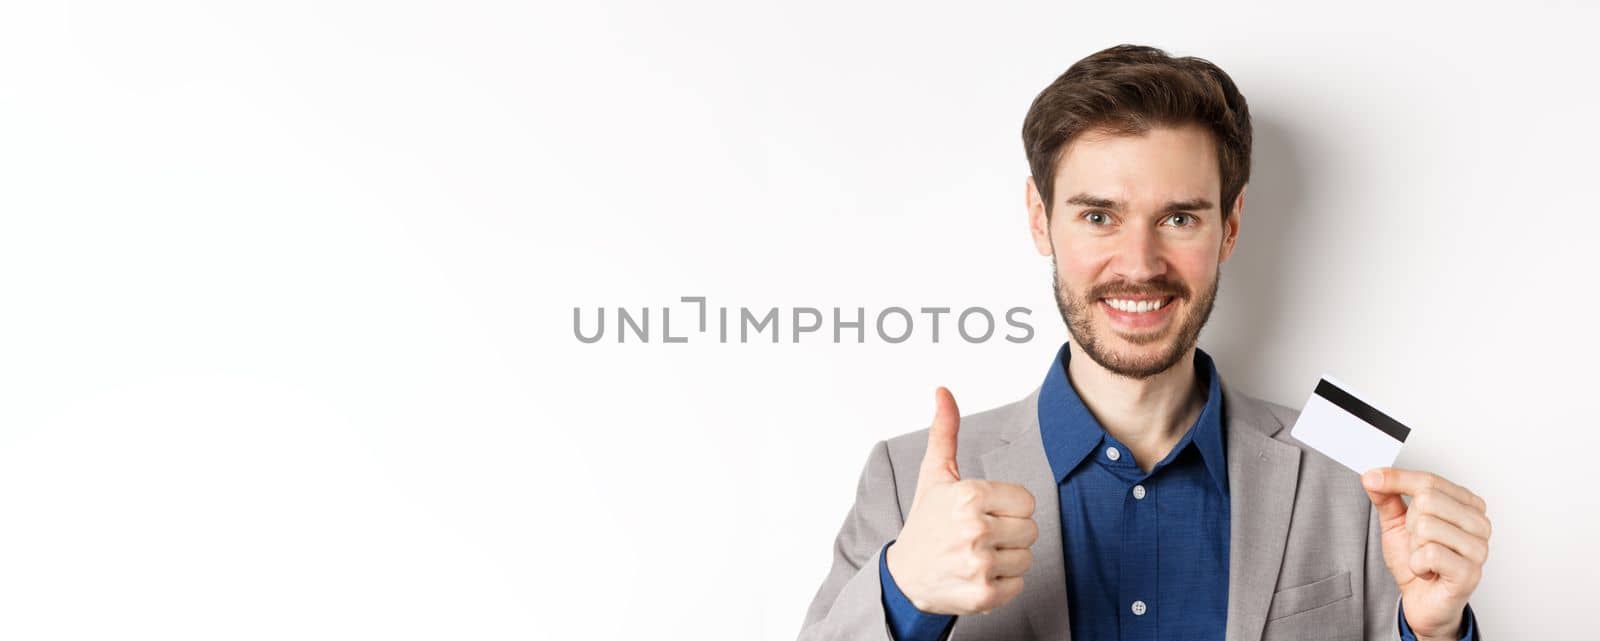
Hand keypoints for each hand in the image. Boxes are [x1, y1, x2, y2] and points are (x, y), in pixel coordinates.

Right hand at [885, 387, 1038, 615]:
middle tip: (979, 536)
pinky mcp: (983, 594)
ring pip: (1027, 558)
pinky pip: (1019, 584)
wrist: (904, 577)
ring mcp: (979, 564)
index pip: (1027, 501)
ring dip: (1007, 559)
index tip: (984, 513)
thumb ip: (945, 432)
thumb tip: (943, 391)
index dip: (1008, 508)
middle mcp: (974, 529)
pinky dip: (1003, 584)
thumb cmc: (926, 522)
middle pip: (1030, 530)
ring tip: (978, 556)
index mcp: (969, 495)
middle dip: (1009, 534)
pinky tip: (978, 576)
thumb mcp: (934, 475)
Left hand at [1362, 467, 1490, 640]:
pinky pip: (1429, 553)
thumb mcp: (1397, 523)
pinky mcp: (1469, 572)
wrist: (1423, 601)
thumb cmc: (1418, 561)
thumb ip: (1387, 497)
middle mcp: (1479, 523)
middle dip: (1410, 523)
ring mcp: (1478, 548)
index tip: (1372, 479)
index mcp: (1467, 505)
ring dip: (1414, 546)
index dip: (1396, 479)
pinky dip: (1417, 564)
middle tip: (1417, 542)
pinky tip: (1428, 571)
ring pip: (1426, 526)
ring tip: (1424, 557)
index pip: (1429, 480)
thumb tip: (1373, 476)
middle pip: (1427, 500)